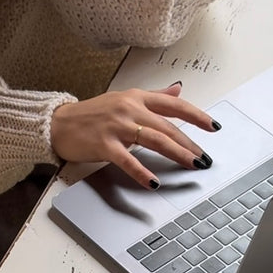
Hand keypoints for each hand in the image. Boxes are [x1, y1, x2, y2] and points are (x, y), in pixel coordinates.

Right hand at [50, 82, 219, 189]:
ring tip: (192, 165)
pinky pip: (128, 160)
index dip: (196, 116)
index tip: (214, 127)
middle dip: (190, 144)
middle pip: (167, 127)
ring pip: (154, 140)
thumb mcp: (124, 98)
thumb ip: (154, 96)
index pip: (174, 105)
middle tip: (205, 158)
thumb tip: (178, 89)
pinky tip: (154, 182)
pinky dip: (142, 172)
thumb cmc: (92, 114)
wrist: (58, 123)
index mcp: (136, 97)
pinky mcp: (104, 144)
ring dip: (177, 154)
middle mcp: (129, 108)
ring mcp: (117, 126)